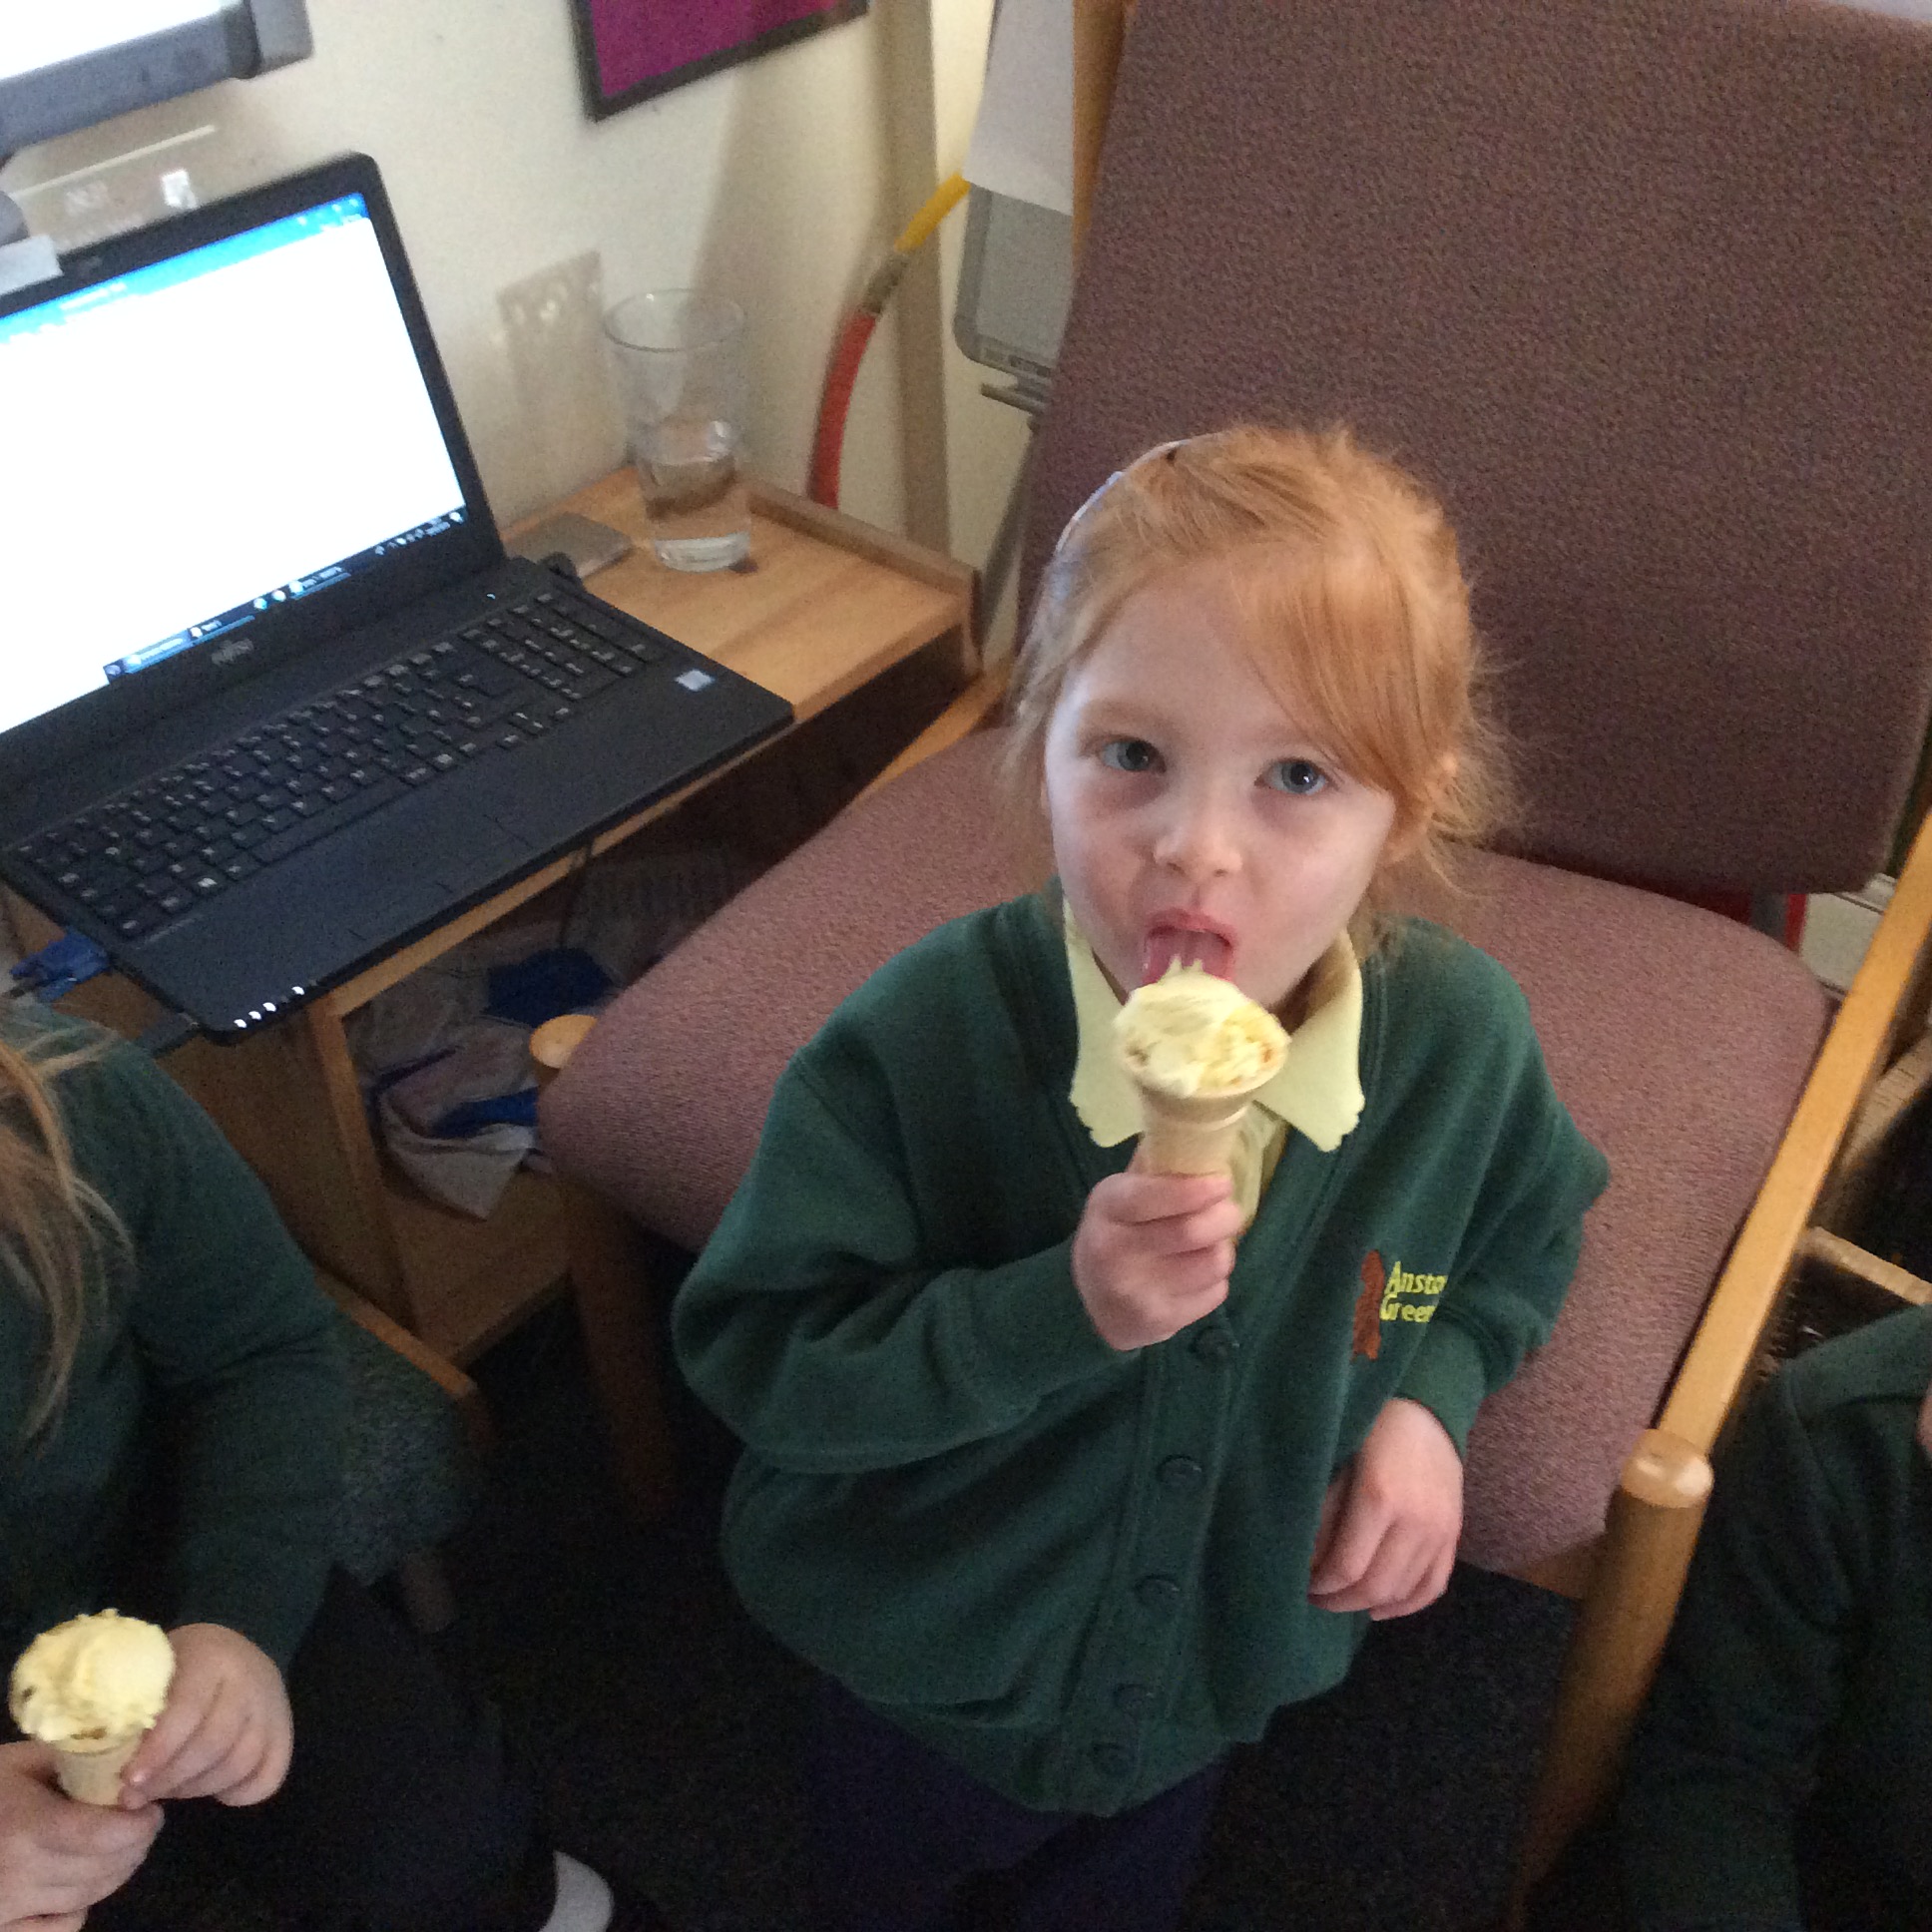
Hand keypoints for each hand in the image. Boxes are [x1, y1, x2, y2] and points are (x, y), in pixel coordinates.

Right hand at [0, 1739, 159, 1928]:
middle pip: (102, 1869)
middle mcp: (18, 1873)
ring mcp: (8, 1908)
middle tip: (141, 1825)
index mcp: (26, 1825)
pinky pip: (62, 1928)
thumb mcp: (21, 1762)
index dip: (138, 1825)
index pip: (102, 1835)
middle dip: (135, 1845)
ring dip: (115, 1872)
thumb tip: (129, 1759)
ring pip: (88, 1897)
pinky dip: (80, 1907)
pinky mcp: (3, 1929)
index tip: (150, 1810)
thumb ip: (74, 1759)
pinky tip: (77, 1882)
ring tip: (117, 1847)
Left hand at [120, 1625, 290, 1808]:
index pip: (188, 1710)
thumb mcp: (150, 1672)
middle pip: (214, 1743)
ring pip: (240, 1763)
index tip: (127, 1781)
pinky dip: (237, 1793)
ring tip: (168, 1788)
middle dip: (171, 1778)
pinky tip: (211, 1789)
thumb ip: (131, 1707)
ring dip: (197, 1788)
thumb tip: (101, 1765)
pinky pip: (267, 1778)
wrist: (227, 1652)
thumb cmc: (173, 1668)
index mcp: (213, 1655)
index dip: (158, 1751)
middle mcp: (251, 1677)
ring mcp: (273, 1706)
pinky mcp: (286, 1733)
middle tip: (137, 1797)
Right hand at [1072, 1171, 1243, 1349]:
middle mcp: (1114, 1251)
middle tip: (1229, 1212)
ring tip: (1211, 1244)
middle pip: (1193, 1231)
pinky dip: (1216, 1280)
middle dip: (1225, 1217)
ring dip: (1223, 1249)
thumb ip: (1157, 1168)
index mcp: (1107, 1208)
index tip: (1223, 1183)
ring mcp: (1136, 1290)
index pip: (1155, 1195)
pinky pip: (1215, 1293)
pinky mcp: (1159, 1320)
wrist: (1092, 1305)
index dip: (1197, 1189)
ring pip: (1212, 1263)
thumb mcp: (1122, 1196)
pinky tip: (1196, 1275)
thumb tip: (1201, 1134)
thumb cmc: (1118, 1233)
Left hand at [1309, 1397, 1463, 1619]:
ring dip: (1369, 1604)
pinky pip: (1434, 1586)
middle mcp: (1416, 1521)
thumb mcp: (1338, 1462)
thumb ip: (1325, 1513)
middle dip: (1341, 1601)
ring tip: (1342, 1597)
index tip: (1303, 1585)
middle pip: (1376, 1587)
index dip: (1322, 1586)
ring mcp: (1441, 1532)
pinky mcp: (1454, 1536)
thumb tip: (1307, 1560)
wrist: (1426, 1411)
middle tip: (1317, 1597)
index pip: (1347, 1567)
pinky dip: (1408, 1605)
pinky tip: (1380, 1608)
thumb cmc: (1371, 1429)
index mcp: (1379, 1498)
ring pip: (1404, 1592)